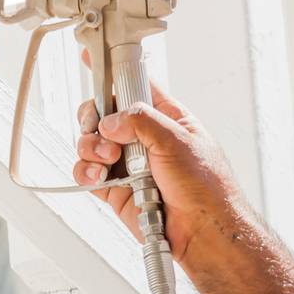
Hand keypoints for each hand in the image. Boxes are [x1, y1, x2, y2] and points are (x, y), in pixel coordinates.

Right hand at [71, 79, 245, 270]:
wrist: (203, 234)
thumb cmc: (208, 189)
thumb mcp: (180, 142)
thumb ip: (143, 121)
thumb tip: (111, 120)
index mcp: (165, 117)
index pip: (135, 84)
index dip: (113, 71)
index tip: (91, 59)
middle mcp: (143, 138)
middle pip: (103, 113)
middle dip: (94, 118)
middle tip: (99, 127)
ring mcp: (127, 162)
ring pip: (90, 142)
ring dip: (90, 147)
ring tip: (107, 159)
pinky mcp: (115, 187)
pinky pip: (88, 172)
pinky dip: (86, 172)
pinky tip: (99, 177)